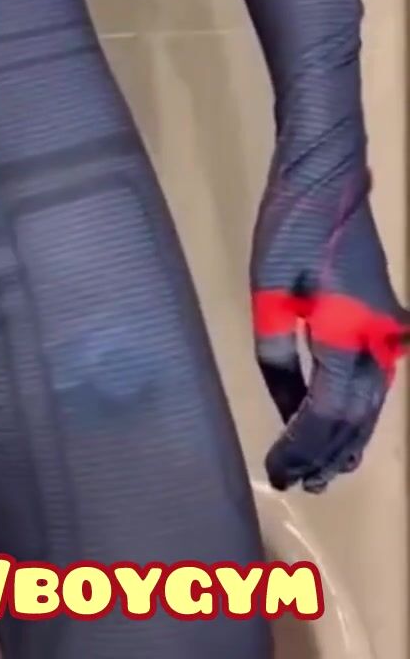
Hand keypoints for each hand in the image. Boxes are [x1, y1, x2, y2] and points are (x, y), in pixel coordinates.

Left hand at [251, 163, 407, 493]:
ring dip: (349, 438)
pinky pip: (378, 380)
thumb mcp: (269, 291)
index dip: (303, 446)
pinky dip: (361, 409)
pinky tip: (346, 424)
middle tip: (302, 484)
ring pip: (373, 402)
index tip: (279, 470)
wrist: (329, 174)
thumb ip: (276, 353)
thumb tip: (285, 404)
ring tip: (326, 470)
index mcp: (348, 336)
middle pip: (357, 417)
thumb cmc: (292, 227)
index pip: (327, 413)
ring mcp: (388, 328)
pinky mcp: (386, 315)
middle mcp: (379, 341)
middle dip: (328, 453)